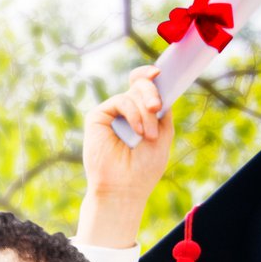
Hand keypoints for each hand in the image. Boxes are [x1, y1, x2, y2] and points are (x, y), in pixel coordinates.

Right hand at [83, 67, 170, 204]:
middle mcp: (125, 113)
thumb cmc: (143, 167)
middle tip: (157, 109)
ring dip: (146, 113)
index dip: (150, 77)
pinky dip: (133, 113)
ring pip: (133, 93)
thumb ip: (163, 111)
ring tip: (148, 136)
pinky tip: (137, 131)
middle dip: (152, 93)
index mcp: (140, 115)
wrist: (124, 187)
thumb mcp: (163, 133)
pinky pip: (120, 101)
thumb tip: (161, 87)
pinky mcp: (97, 118)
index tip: (160, 74)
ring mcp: (111, 115)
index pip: (143, 88)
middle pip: (140, 85)